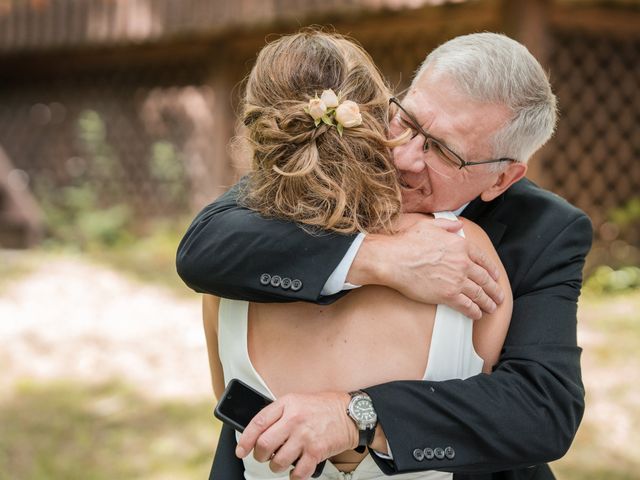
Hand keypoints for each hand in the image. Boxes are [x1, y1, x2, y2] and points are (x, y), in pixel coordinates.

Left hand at [236, 392, 356, 479]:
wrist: (351, 413)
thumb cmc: (323, 407)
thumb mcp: (298, 400)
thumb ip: (279, 413)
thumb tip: (259, 432)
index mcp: (287, 404)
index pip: (258, 423)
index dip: (245, 440)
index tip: (241, 450)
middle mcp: (294, 419)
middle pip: (264, 445)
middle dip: (260, 456)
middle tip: (263, 457)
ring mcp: (305, 436)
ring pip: (278, 462)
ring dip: (276, 467)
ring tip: (281, 462)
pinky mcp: (316, 451)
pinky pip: (298, 472)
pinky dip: (294, 476)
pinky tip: (296, 470)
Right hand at [348, 214, 502, 319]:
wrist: (394, 259)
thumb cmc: (407, 242)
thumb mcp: (430, 225)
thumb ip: (447, 224)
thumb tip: (458, 225)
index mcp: (460, 245)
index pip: (483, 259)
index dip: (491, 269)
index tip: (495, 276)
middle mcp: (462, 263)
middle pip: (485, 279)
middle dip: (494, 289)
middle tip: (499, 295)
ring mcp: (456, 280)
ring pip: (479, 294)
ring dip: (488, 302)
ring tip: (491, 307)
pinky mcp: (447, 295)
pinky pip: (466, 305)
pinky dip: (474, 311)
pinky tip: (477, 314)